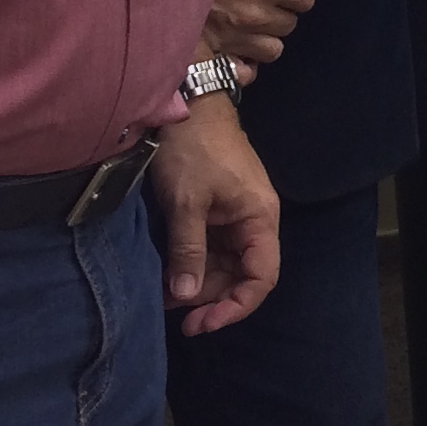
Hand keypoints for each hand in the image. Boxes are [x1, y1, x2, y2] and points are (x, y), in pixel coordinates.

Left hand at [147, 95, 279, 335]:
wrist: (185, 102)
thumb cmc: (191, 149)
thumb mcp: (186, 202)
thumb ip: (188, 250)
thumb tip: (184, 296)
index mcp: (259, 217)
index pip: (262, 276)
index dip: (236, 306)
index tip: (202, 323)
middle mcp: (254, 219)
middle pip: (241, 274)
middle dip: (210, 297)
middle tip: (175, 314)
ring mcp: (235, 214)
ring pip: (224, 263)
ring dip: (197, 282)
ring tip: (164, 295)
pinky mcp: (216, 208)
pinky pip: (211, 247)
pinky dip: (192, 263)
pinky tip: (169, 274)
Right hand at [199, 0, 334, 69]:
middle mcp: (257, 16)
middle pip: (289, 24)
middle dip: (280, 12)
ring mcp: (236, 40)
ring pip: (271, 50)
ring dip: (264, 38)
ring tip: (245, 23)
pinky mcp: (216, 57)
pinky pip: (246, 71)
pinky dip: (244, 62)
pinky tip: (232, 47)